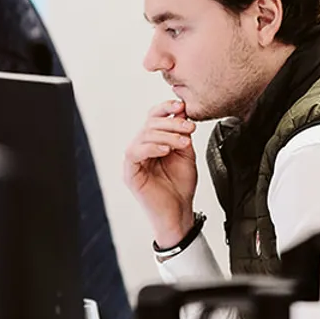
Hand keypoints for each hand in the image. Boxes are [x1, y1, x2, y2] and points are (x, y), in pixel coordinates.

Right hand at [124, 99, 199, 248]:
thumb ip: (183, 135)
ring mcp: (134, 160)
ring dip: (167, 135)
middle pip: (150, 124)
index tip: (182, 106)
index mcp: (153, 142)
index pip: (154, 118)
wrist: (179, 212)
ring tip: (183, 143)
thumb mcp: (186, 154)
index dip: (166, 108)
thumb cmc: (181, 186)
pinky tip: (166, 150)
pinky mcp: (130, 172)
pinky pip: (134, 152)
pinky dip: (151, 147)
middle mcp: (141, 148)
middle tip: (189, 128)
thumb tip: (183, 113)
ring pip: (144, 135)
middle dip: (172, 123)